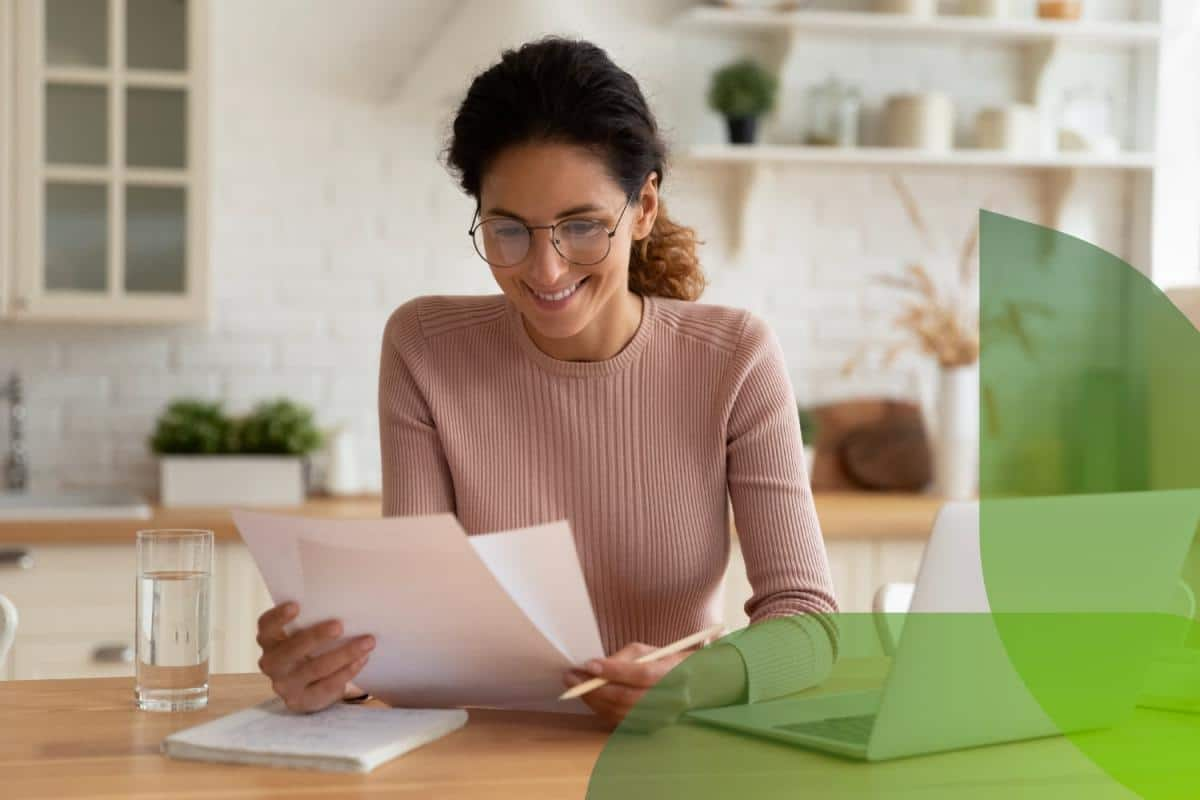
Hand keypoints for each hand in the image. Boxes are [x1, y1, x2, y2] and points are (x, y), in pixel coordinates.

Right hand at [256, 602, 374, 712]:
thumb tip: (344, 602)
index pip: (266, 626)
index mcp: (269, 640)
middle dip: (316, 636)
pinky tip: (362, 660)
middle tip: (339, 626)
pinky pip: (327, 685)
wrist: (308, 688)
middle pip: (291, 649)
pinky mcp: (302, 700)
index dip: (278, 617)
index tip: (296, 605)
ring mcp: (285, 685)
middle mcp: (272, 663)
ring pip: (315, 668)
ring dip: (344, 654)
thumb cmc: (309, 649)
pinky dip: (347, 671)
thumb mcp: (303, 634)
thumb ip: (312, 620)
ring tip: (367, 642)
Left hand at [563, 642, 747, 731]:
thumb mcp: (647, 651)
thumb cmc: (665, 661)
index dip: (613, 671)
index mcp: (670, 674)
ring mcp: (660, 717)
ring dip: (592, 700)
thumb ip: (622, 659)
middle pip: (626, 698)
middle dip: (594, 688)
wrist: (692, 685)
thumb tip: (592, 667)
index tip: (588, 665)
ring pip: (620, 713)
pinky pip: (619, 722)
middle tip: (570, 677)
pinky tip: (589, 698)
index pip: (640, 675)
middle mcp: (668, 699)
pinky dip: (601, 710)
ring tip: (574, 686)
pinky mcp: (650, 728)